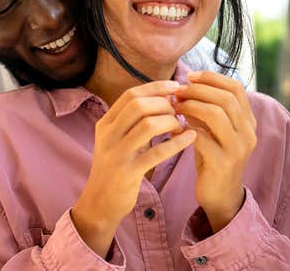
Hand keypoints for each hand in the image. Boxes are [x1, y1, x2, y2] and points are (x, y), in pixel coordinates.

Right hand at [72, 81, 196, 256]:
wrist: (99, 202)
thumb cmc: (116, 167)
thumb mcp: (118, 140)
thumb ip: (134, 121)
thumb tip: (164, 98)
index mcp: (105, 123)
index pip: (131, 95)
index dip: (156, 87)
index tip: (176, 87)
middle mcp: (108, 135)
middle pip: (138, 105)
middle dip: (164, 104)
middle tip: (179, 110)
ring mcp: (116, 153)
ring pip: (148, 125)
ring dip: (170, 121)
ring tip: (182, 125)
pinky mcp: (127, 172)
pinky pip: (156, 153)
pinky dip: (177, 143)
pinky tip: (190, 139)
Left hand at [174, 71, 256, 231]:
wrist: (220, 196)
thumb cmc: (213, 158)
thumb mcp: (214, 131)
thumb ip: (208, 109)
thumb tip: (186, 85)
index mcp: (249, 121)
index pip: (235, 88)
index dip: (212, 78)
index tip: (189, 76)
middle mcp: (249, 132)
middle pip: (226, 98)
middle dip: (198, 90)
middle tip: (177, 91)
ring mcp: (238, 148)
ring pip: (216, 114)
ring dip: (191, 106)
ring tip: (175, 106)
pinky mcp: (224, 163)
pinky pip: (202, 137)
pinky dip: (186, 128)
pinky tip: (174, 127)